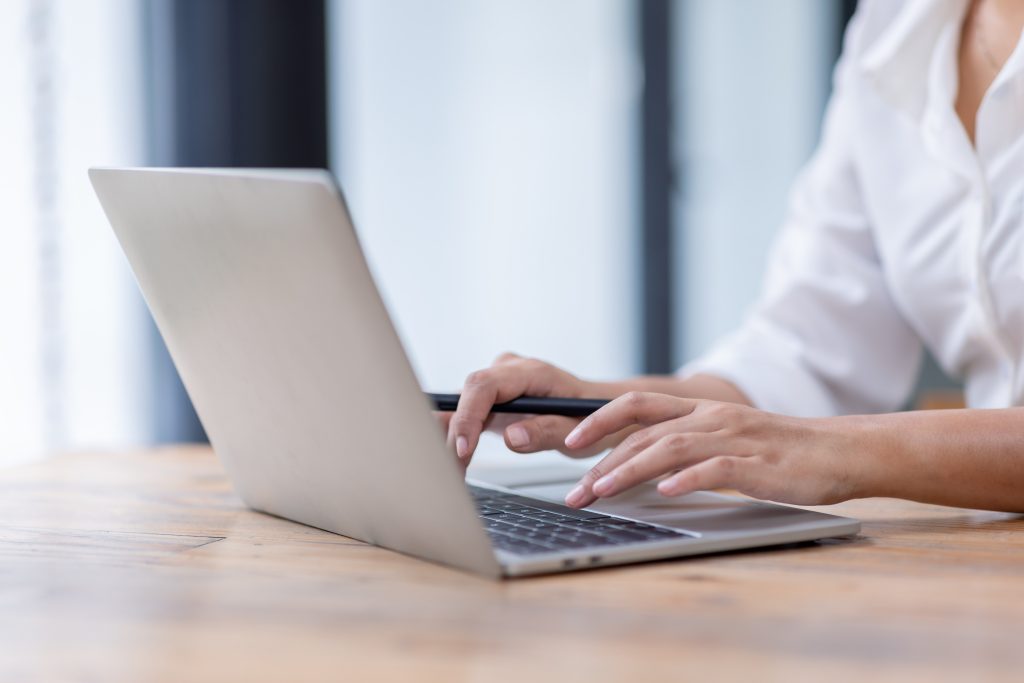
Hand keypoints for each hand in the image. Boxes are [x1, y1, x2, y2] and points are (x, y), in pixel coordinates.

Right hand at [441, 353, 621, 463]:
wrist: (599, 411)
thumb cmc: (593, 417)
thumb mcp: (577, 430)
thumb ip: (546, 432)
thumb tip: (512, 438)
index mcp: (531, 372)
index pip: (484, 385)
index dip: (468, 416)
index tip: (463, 449)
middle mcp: (509, 371)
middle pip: (467, 395)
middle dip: (454, 433)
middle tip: (452, 470)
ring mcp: (499, 383)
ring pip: (460, 404)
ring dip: (450, 437)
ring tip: (450, 472)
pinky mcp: (493, 399)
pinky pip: (466, 414)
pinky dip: (457, 438)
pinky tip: (453, 463)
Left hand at [561, 392, 864, 507]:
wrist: (841, 451)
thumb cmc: (779, 452)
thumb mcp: (725, 439)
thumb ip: (685, 446)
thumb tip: (637, 467)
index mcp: (700, 410)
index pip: (636, 406)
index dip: (598, 420)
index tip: (568, 442)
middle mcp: (711, 418)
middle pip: (645, 432)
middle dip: (604, 460)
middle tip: (577, 491)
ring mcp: (735, 439)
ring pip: (672, 447)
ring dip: (632, 468)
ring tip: (603, 490)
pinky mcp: (759, 465)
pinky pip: (718, 469)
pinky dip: (688, 479)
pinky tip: (667, 492)